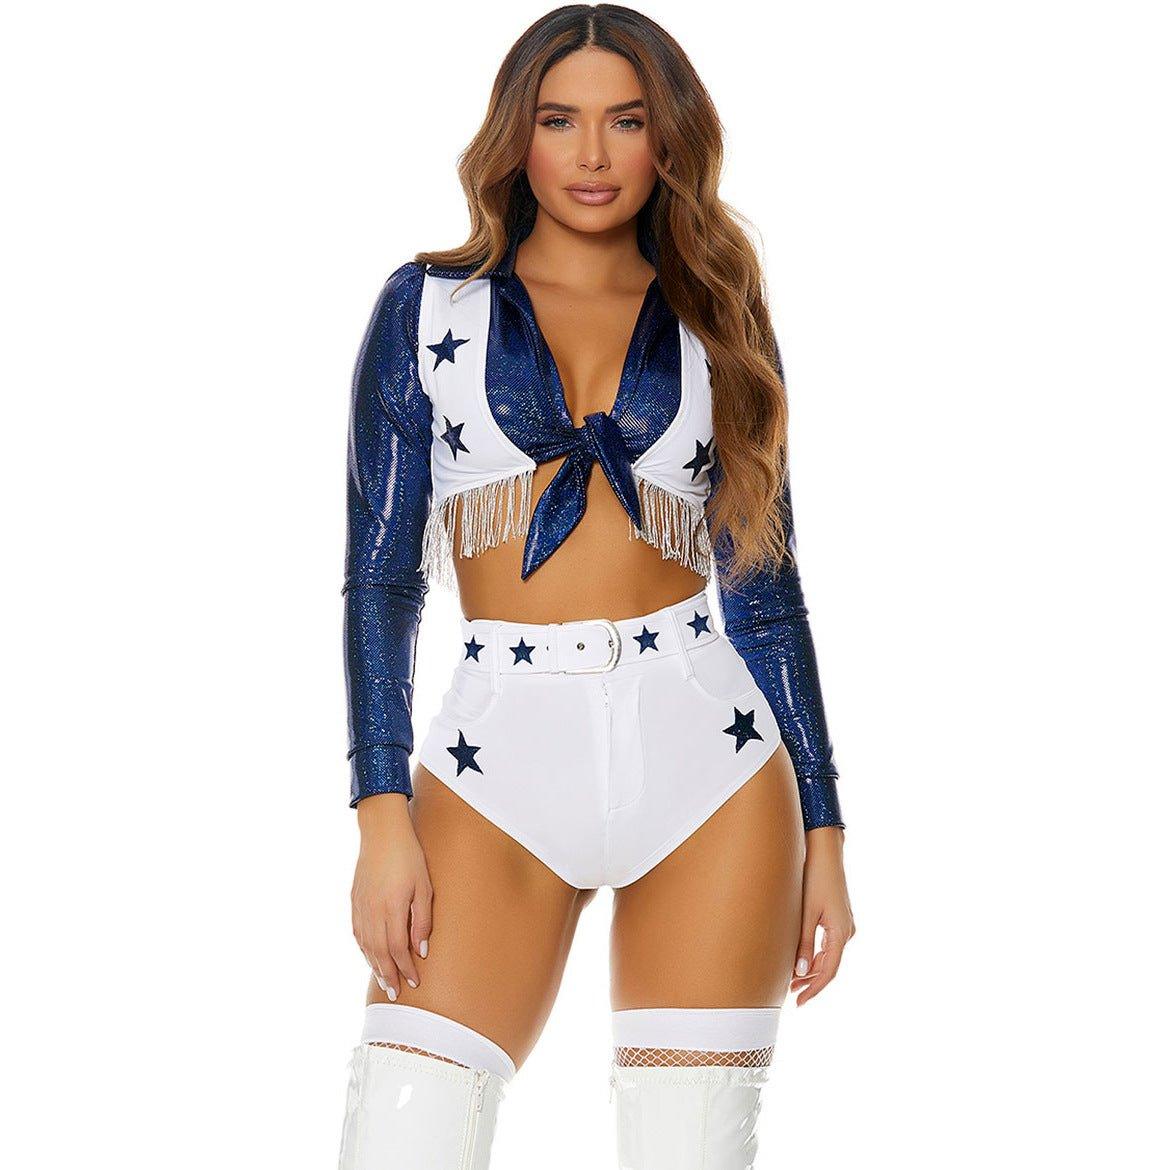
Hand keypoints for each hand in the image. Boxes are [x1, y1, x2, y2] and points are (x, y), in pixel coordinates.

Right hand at [351, 793, 432, 998]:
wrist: (382, 832)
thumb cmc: (409, 856)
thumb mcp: (424, 886)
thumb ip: (422, 920)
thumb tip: (421, 950)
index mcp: (392, 908)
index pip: (398, 949)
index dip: (406, 968)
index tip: (415, 981)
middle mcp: (373, 911)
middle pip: (380, 953)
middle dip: (389, 975)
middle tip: (396, 994)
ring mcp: (361, 906)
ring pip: (366, 946)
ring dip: (375, 967)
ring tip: (384, 982)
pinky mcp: (354, 901)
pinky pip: (358, 933)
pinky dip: (364, 950)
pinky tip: (371, 957)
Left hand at [790, 826, 854, 1004]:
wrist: (825, 850)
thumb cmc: (814, 877)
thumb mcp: (806, 912)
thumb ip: (803, 943)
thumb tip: (799, 971)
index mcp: (840, 933)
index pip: (828, 972)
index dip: (813, 989)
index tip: (799, 1002)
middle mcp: (847, 932)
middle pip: (829, 966)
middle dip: (810, 981)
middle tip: (789, 993)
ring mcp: (844, 925)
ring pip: (829, 956)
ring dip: (811, 968)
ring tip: (790, 980)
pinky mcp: (839, 918)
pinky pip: (828, 944)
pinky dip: (815, 955)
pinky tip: (800, 958)